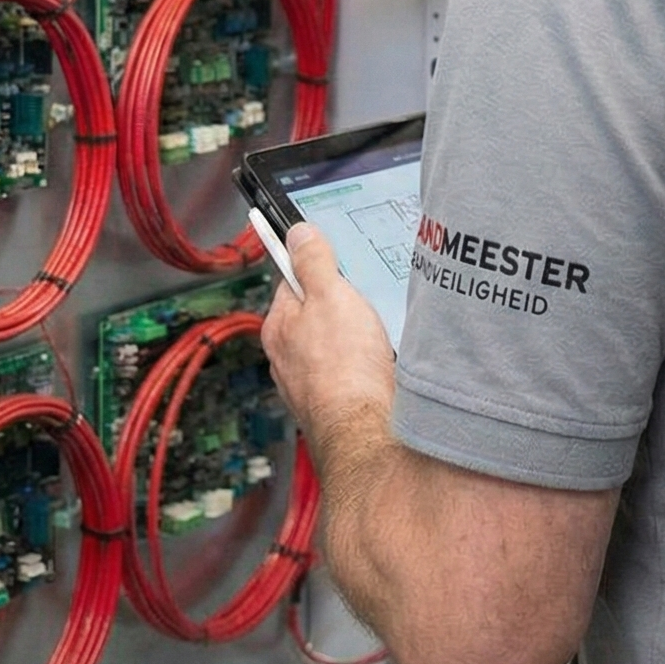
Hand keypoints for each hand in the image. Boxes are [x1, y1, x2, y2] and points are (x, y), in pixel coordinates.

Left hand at [261, 223, 396, 452]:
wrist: (367, 430)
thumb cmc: (344, 368)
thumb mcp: (331, 296)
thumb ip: (314, 262)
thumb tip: (298, 233)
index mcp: (280, 327)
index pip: (293, 282)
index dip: (317, 266)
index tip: (335, 258)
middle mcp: (289, 358)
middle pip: (316, 314)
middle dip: (342, 304)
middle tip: (366, 297)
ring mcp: (312, 384)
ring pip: (336, 346)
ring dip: (357, 337)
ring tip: (378, 332)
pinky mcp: (338, 403)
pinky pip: (353, 372)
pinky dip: (367, 365)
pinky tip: (384, 362)